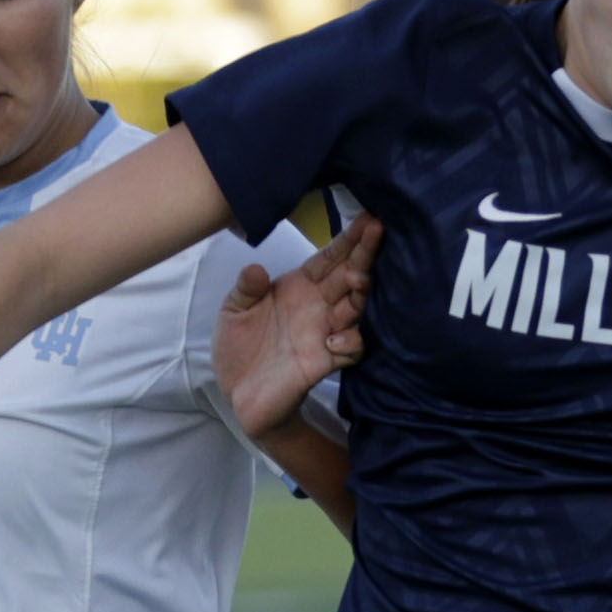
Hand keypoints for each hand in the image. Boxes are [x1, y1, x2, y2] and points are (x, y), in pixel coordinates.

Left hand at [216, 215, 378, 437]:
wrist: (238, 393)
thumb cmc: (238, 346)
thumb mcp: (234, 311)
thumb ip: (245, 289)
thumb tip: (255, 269)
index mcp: (298, 287)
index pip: (329, 258)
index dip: (347, 240)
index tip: (367, 219)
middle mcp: (318, 306)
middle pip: (349, 275)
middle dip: (364, 254)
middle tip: (377, 232)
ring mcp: (324, 333)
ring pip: (357, 308)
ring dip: (362, 294)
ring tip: (359, 280)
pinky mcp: (325, 362)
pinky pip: (352, 348)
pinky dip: (350, 342)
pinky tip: (333, 340)